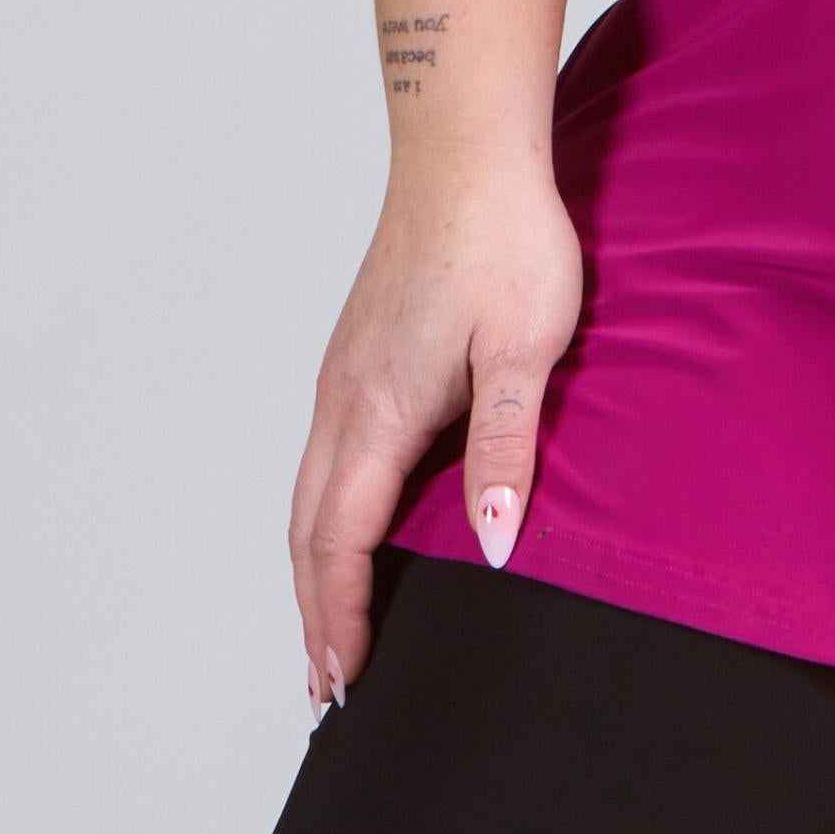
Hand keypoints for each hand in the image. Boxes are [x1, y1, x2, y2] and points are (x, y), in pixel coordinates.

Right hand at [288, 159, 582, 705]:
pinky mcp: (358, 349)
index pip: (340, 541)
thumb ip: (505, 447)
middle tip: (328, 684)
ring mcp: (344, 372)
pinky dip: (324, 512)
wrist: (467, 149)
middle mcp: (344, 399)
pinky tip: (352, 521)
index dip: (341, 616)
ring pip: (309, 492)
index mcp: (379, 410)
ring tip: (332, 623)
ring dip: (314, 565)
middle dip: (315, 611)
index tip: (345, 679)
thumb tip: (491, 545)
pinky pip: (324, 454)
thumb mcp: (526, 347)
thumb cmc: (506, 239)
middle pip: (307, 531)